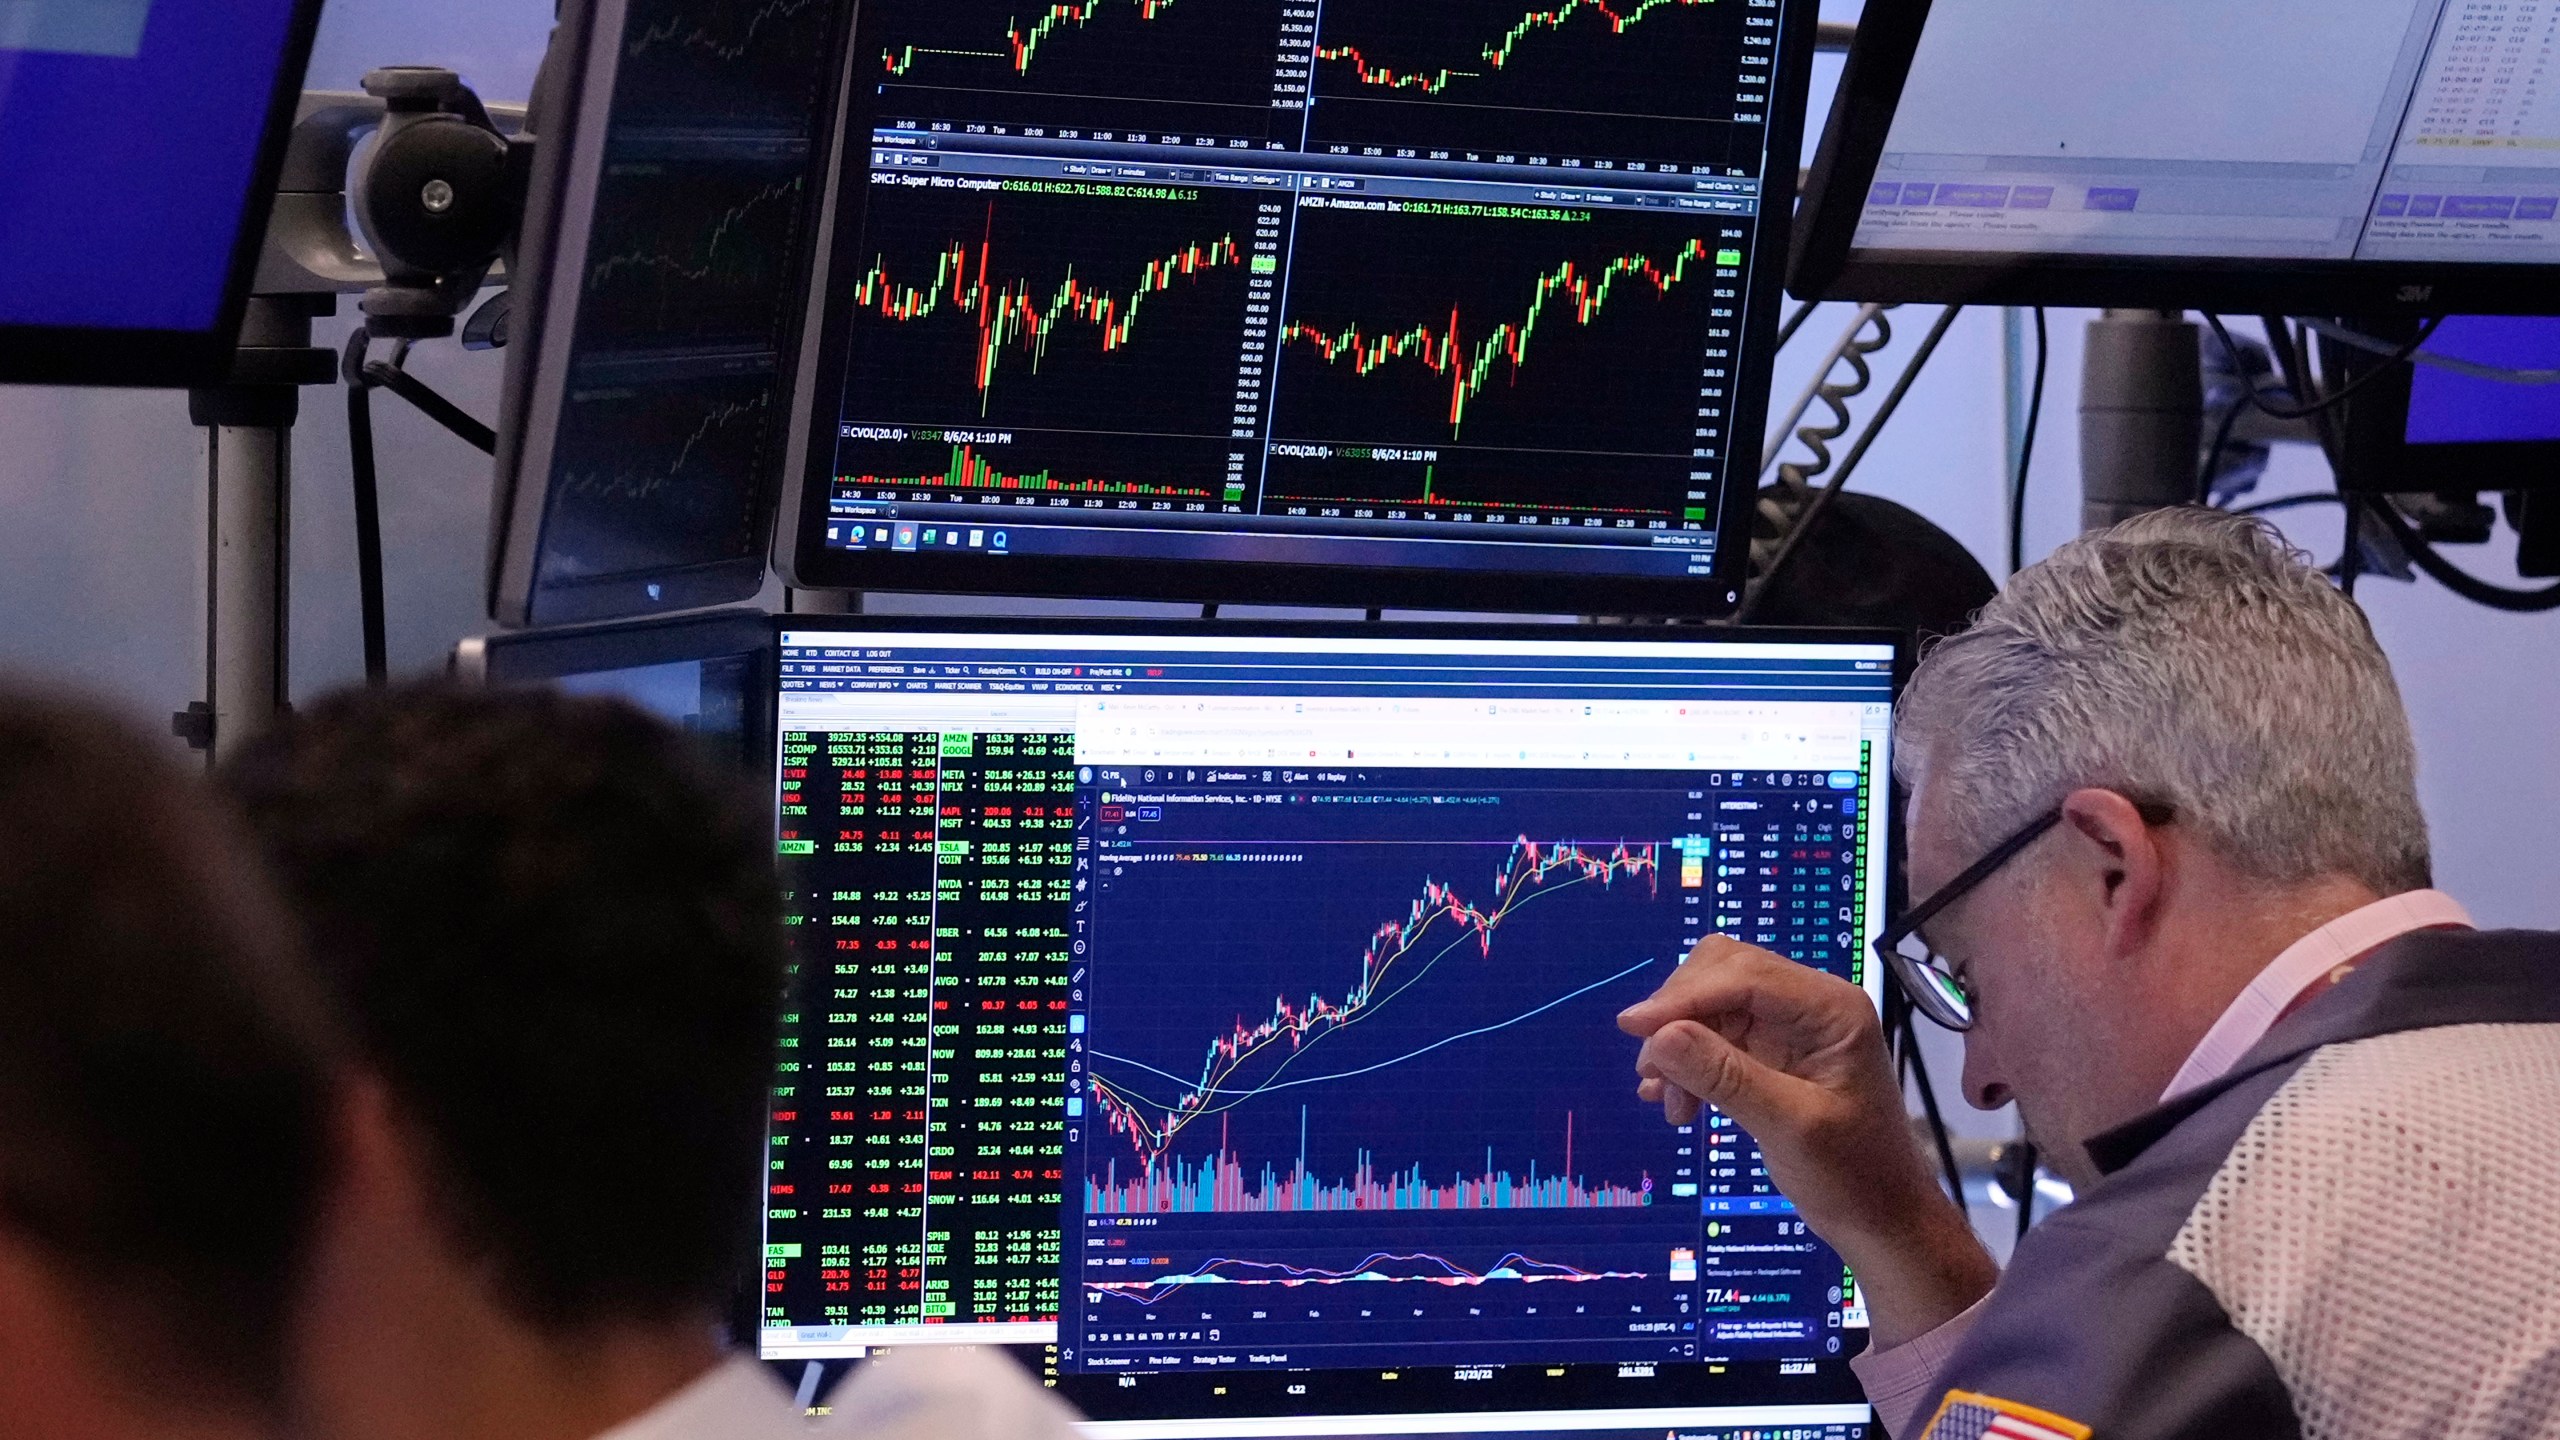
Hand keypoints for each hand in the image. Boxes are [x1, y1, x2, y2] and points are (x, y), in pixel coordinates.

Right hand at [1618, 935, 1996, 1346]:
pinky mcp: (1773, 1053)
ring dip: (1680, 1045)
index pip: (1744, 976)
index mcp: (1831, 1008)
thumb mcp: (1789, 1127)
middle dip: (1679, 1016)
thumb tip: (1659, 1037)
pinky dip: (1690, 1063)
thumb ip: (1726, 1077)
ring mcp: (1791, 1027)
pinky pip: (1717, 1038)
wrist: (1881, 1221)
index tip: (1632, 1029)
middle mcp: (1811, 1005)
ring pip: (1713, 1005)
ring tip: (1668, 1100)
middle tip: (1653, 1072)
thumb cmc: (1852, 1177)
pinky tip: (1676, 1101)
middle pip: (1723, 975)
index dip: (1683, 997)